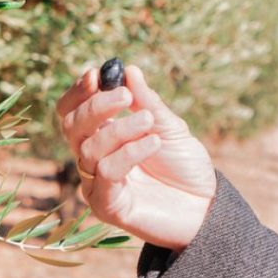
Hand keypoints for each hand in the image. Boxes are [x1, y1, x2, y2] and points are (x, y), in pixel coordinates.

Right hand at [56, 64, 215, 251]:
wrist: (205, 207)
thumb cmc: (185, 166)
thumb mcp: (170, 128)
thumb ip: (148, 103)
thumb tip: (129, 70)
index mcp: (102, 136)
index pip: (73, 111)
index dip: (79, 92)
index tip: (96, 74)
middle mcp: (93, 159)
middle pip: (72, 127)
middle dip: (96, 106)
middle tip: (126, 96)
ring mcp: (97, 183)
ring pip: (89, 149)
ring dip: (120, 129)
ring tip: (149, 121)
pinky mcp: (107, 207)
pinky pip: (107, 173)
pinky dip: (128, 153)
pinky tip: (153, 142)